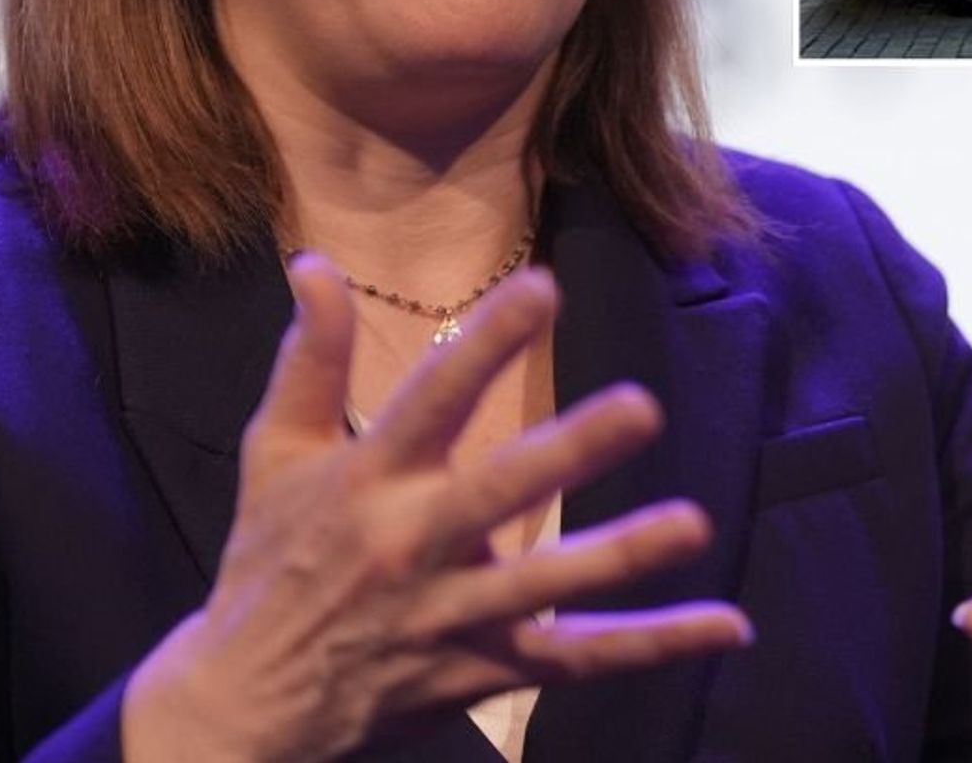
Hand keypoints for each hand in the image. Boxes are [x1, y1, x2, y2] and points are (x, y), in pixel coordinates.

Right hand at [121, 256, 751, 762]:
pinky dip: (653, 644)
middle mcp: (412, 545)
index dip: (485, 343)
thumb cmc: (268, 563)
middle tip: (642, 408)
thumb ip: (310, 357)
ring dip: (620, 555)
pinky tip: (728, 624)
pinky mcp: (484, 670)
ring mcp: (453, 615)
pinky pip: (578, 660)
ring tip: (694, 523)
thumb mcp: (274, 454)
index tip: (543, 287)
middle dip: (569, 451)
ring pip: (546, 586)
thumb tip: (315, 262)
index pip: (431, 399)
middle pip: (499, 492)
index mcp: (367, 480)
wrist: (243, 709)